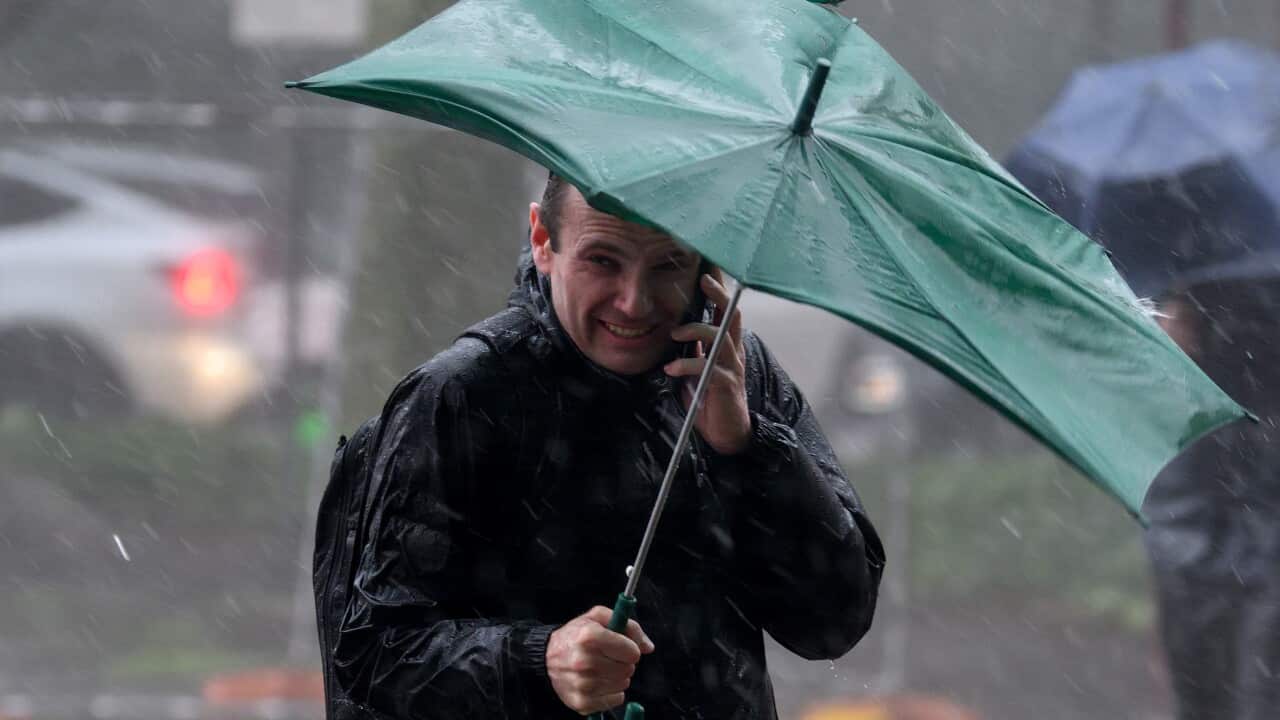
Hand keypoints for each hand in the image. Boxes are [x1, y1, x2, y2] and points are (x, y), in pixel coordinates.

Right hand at [547, 606, 654, 714]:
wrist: (546, 657)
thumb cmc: (576, 635)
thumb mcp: (599, 617)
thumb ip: (629, 626)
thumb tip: (648, 646)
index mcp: (588, 636)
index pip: (632, 651)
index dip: (630, 648)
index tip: (622, 646)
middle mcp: (584, 661)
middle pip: (628, 669)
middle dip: (623, 662)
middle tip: (609, 657)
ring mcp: (582, 684)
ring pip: (623, 685)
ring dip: (618, 677)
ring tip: (602, 668)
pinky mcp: (581, 702)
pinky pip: (616, 700)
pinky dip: (612, 692)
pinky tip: (598, 682)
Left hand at [665, 273, 750, 454]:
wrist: (728, 434)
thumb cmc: (710, 400)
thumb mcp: (697, 369)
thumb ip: (691, 350)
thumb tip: (671, 331)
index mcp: (726, 345)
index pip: (725, 310)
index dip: (719, 288)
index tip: (708, 266)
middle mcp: (733, 352)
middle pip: (732, 315)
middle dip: (719, 294)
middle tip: (703, 279)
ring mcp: (731, 368)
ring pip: (721, 337)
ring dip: (696, 330)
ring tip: (674, 334)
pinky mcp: (725, 386)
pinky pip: (708, 369)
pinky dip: (687, 366)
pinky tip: (672, 369)